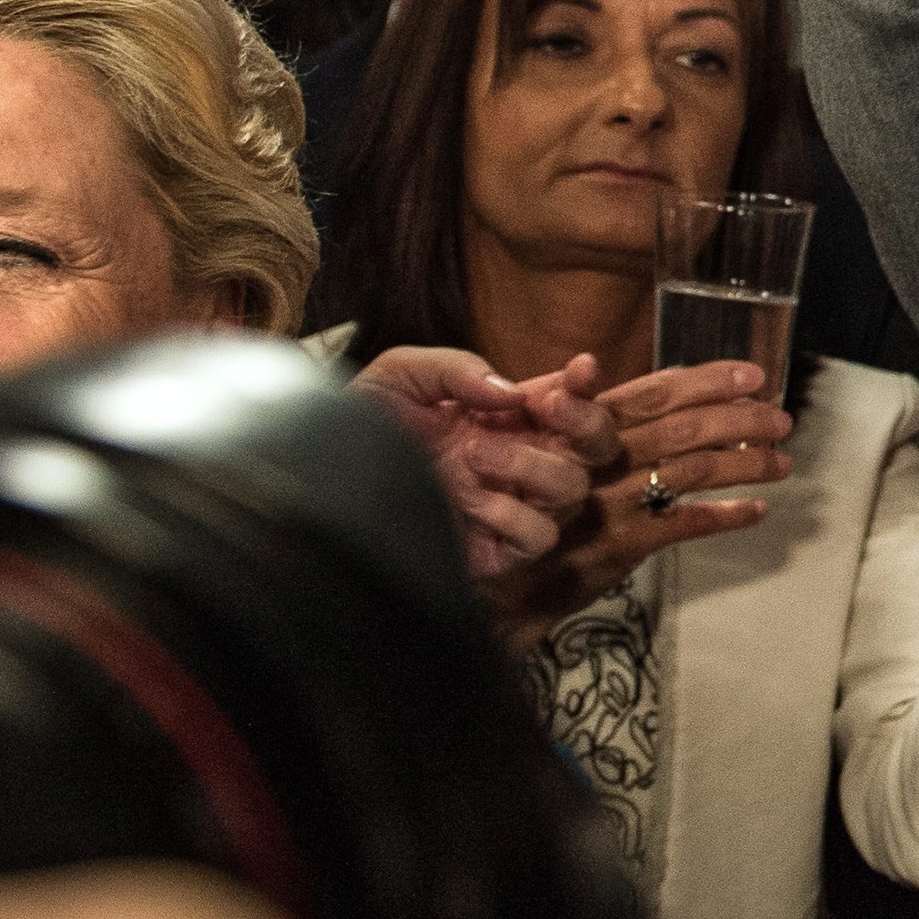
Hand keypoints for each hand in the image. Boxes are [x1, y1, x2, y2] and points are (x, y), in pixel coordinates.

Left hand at [357, 347, 621, 575]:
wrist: (321, 483)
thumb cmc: (362, 425)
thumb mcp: (403, 374)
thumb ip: (458, 369)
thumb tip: (513, 394)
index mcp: (507, 416)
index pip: (571, 399)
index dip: (587, 385)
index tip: (578, 369)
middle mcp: (520, 459)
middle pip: (597, 448)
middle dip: (586, 423)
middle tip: (545, 408)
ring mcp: (512, 504)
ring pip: (573, 490)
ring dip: (533, 466)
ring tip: (475, 454)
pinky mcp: (497, 549)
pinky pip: (539, 537)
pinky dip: (512, 515)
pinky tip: (471, 500)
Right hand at [484, 361, 790, 633]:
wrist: (501, 577)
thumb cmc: (529, 504)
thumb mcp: (554, 452)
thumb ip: (598, 423)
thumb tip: (666, 392)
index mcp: (587, 426)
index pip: (655, 393)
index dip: (707, 381)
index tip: (753, 374)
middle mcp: (602, 457)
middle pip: (684, 428)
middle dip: (740, 420)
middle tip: (781, 418)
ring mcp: (614, 501)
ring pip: (694, 471)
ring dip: (746, 463)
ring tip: (782, 461)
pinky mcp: (623, 544)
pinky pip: (687, 524)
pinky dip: (728, 516)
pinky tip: (757, 510)